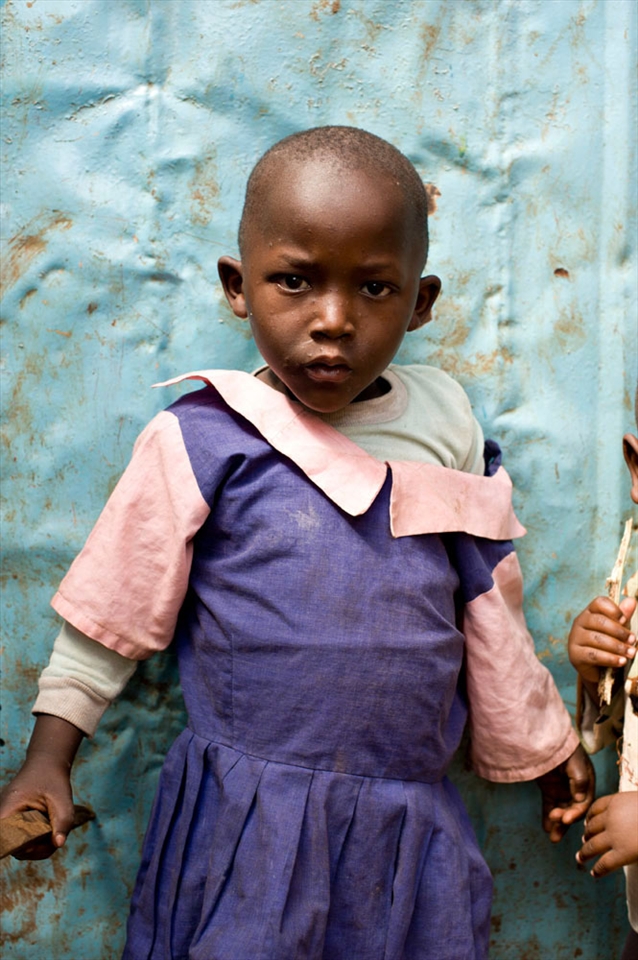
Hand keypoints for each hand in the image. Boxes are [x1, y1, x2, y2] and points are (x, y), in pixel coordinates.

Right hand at [0, 715, 82, 858]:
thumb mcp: (62, 799)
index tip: (45, 842)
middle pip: (15, 848)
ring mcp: (7, 821)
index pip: (8, 842)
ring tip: (54, 830)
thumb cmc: (53, 779)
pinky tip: (48, 828)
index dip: (27, 848)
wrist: (47, 764)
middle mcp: (2, 817)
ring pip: (20, 846)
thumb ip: (62, 822)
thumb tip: (59, 844)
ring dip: (39, 844)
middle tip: (56, 837)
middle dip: (38, 848)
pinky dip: (37, 839)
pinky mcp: (14, 822)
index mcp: (7, 811)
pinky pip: (23, 838)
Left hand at [536, 743, 595, 842]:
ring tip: (552, 838)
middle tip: (556, 827)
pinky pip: (550, 805)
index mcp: (586, 783)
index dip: (575, 813)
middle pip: (572, 810)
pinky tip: (546, 829)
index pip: (583, 803)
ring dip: (557, 824)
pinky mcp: (549, 790)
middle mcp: (576, 789)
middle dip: (565, 821)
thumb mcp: (575, 763)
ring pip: (562, 811)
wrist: (545, 737)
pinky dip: (547, 817)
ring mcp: (562, 790)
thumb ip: (579, 780)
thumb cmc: (564, 748)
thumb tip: (580, 799)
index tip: (565, 819)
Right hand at [568, 596, 635, 688]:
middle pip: (599, 621)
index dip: (613, 610)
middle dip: (619, 631)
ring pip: (597, 639)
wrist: (598, 670)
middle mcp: (579, 622)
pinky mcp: (575, 655)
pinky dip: (610, 658)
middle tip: (632, 640)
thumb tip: (632, 601)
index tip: (625, 620)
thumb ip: (623, 616)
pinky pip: (593, 655)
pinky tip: (621, 661)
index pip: (599, 603)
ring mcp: (575, 638)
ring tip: (631, 653)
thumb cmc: (608, 645)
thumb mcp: (617, 630)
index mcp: (590, 612)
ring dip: (617, 647)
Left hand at [576, 791, 637, 876]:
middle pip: (592, 826)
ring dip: (584, 852)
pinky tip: (594, 873)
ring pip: (592, 844)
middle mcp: (612, 817)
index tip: (588, 822)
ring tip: (580, 858)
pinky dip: (598, 869)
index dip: (590, 816)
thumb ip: (633, 808)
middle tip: (584, 841)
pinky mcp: (622, 852)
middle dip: (587, 835)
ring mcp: (615, 835)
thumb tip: (633, 815)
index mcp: (617, 801)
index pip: (597, 807)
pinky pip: (605, 862)